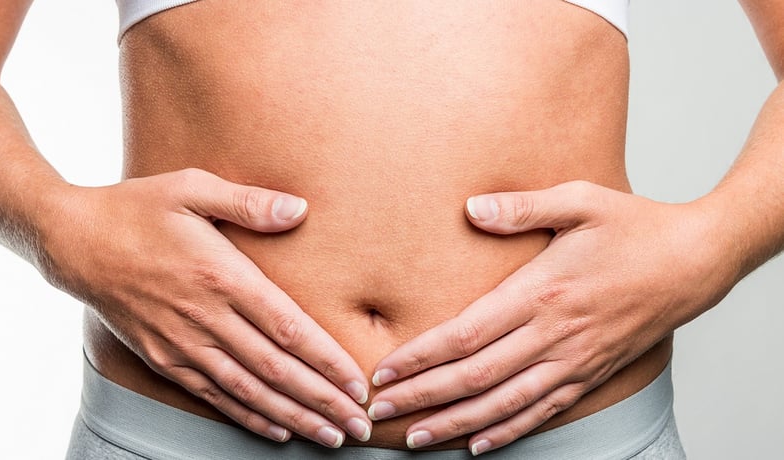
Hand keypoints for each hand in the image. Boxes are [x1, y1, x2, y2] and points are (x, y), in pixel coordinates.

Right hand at [41, 168, 370, 446]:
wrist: (73, 240)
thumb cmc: (137, 208)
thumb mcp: (191, 187)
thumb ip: (248, 202)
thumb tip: (299, 209)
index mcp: (221, 276)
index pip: (287, 327)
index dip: (326, 359)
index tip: (357, 381)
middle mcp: (205, 317)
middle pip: (275, 369)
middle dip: (322, 400)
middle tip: (359, 424)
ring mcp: (182, 343)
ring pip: (248, 390)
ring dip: (293, 417)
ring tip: (329, 437)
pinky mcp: (164, 357)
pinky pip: (213, 394)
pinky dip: (247, 415)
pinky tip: (275, 430)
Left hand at [367, 180, 733, 454]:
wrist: (695, 261)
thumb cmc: (635, 227)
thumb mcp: (580, 200)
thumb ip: (522, 207)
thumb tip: (472, 208)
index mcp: (540, 292)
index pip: (465, 335)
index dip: (420, 356)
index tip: (384, 371)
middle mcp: (553, 335)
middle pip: (475, 377)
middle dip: (423, 396)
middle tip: (379, 411)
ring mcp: (573, 360)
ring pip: (504, 404)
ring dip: (456, 423)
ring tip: (417, 437)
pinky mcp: (591, 373)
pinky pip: (543, 411)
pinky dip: (509, 431)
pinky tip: (480, 444)